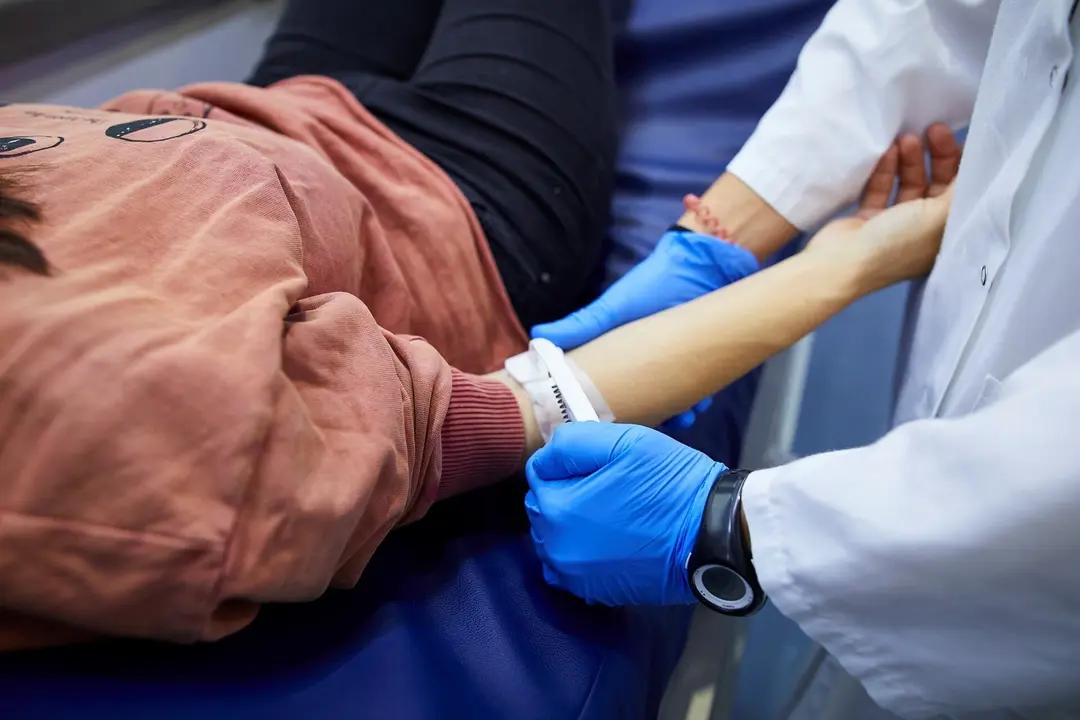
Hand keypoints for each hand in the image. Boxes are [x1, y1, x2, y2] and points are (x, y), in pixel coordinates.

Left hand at [525, 423, 725, 605]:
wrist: (714, 535)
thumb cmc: (671, 484)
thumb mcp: (624, 442)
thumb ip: (572, 443)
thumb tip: (545, 456)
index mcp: (558, 509)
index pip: (539, 474)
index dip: (567, 463)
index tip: (598, 464)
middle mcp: (558, 549)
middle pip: (542, 509)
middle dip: (564, 493)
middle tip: (607, 486)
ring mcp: (576, 576)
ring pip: (553, 540)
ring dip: (570, 524)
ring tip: (609, 512)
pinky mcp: (597, 594)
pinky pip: (569, 568)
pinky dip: (579, 553)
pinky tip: (608, 541)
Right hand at [532, 230, 758, 426]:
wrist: (702, 266)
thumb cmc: (654, 283)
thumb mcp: (616, 306)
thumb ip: (583, 324)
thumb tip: (538, 335)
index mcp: (622, 356)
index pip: (608, 390)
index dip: (606, 409)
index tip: (604, 425)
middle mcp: (646, 365)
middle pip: (642, 402)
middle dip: (646, 417)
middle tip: (650, 423)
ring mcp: (674, 365)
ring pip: (671, 403)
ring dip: (676, 415)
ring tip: (680, 417)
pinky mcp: (701, 363)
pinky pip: (698, 394)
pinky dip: (698, 403)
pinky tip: (698, 405)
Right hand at [808, 124, 960, 288]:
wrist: (842, 262)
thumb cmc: (897, 241)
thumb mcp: (939, 216)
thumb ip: (962, 188)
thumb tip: (981, 164)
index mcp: (944, 236)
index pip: (962, 194)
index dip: (965, 165)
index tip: (965, 137)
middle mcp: (923, 230)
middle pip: (937, 185)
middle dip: (938, 156)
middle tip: (934, 129)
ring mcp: (894, 224)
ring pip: (909, 184)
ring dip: (910, 160)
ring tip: (906, 138)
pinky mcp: (869, 217)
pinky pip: (883, 188)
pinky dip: (886, 171)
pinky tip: (887, 152)